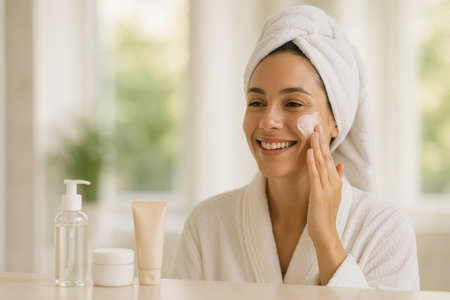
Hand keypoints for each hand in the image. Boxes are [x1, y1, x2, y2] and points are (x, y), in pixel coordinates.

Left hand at [306, 124, 346, 284]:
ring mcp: (327, 187)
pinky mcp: (319, 194)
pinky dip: (312, 162)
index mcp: (335, 181)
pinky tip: (309, 151)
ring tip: (313, 132)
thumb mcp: (332, 194)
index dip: (325, 144)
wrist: (326, 233)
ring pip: (322, 162)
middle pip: (327, 156)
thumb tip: (340, 164)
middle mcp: (333, 182)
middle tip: (318, 123)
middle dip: (322, 140)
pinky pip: (315, 175)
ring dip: (317, 147)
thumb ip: (336, 178)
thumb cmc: (325, 215)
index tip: (320, 130)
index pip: (330, 158)